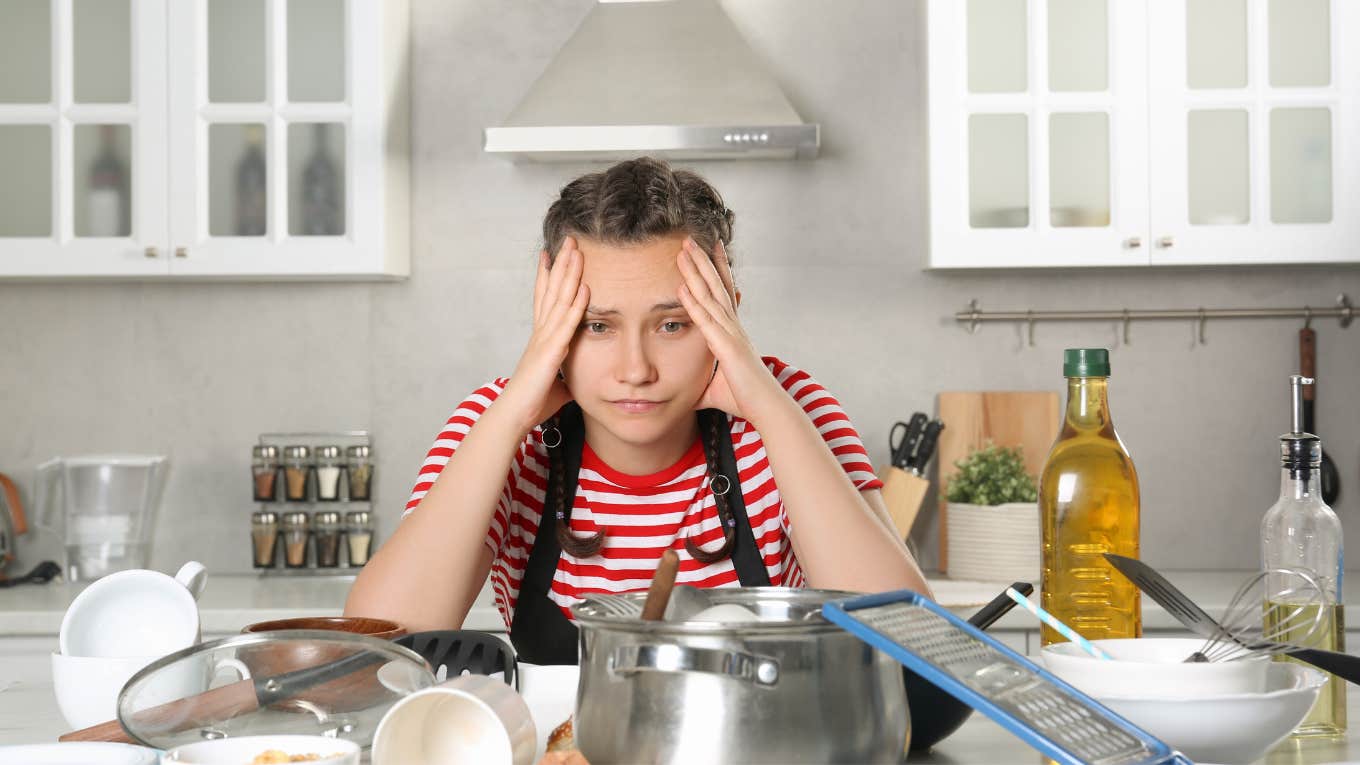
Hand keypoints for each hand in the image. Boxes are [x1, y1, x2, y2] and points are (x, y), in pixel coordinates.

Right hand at [500, 237, 588, 432]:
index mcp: (541, 338)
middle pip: (551, 291)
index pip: (544, 300)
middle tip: (569, 240)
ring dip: (569, 275)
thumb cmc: (533, 403)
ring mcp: (545, 340)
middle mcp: (541, 333)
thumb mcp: (556, 385)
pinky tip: (584, 287)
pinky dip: (576, 305)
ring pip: (559, 300)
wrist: (514, 416)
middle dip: (561, 264)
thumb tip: (573, 383)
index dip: (547, 276)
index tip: (550, 255)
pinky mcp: (550, 352)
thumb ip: (564, 377)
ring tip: (576, 251)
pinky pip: (566, 324)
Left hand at [677, 239, 780, 423]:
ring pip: (711, 297)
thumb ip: (699, 385)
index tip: (709, 249)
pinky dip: (693, 304)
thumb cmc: (745, 399)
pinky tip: (682, 288)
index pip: (723, 294)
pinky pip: (706, 321)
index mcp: (733, 332)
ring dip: (696, 273)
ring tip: (684, 251)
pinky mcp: (727, 347)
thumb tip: (685, 393)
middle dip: (702, 261)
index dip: (716, 270)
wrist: (767, 409)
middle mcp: (734, 327)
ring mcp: (731, 335)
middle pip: (716, 286)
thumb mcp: (715, 389)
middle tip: (690, 239)